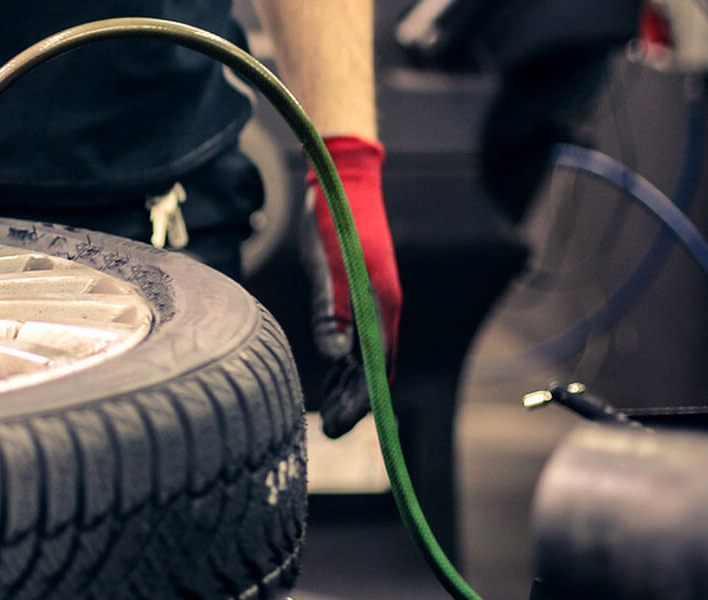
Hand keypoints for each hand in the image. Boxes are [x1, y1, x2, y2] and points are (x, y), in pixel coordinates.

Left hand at [302, 135, 400, 437]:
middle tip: (330, 433)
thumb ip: (331, 311)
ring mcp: (372, 304)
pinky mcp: (358, 296)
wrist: (343, 183)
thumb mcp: (327, 267)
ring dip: (349, 387)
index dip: (361, 403)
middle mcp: (381, 310)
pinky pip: (357, 341)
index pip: (376, 368)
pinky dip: (346, 364)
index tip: (342, 427)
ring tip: (330, 417)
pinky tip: (332, 378)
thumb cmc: (334, 222)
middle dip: (354, 404)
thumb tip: (336, 355)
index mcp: (380, 307)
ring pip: (365, 358)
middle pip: (373, 369)